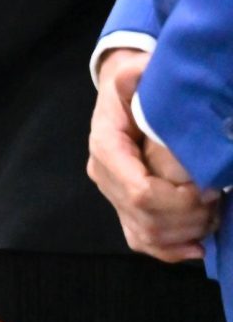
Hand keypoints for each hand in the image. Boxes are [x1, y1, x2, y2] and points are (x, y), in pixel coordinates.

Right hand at [88, 50, 220, 260]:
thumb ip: (134, 75)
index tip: (207, 186)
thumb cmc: (134, 86)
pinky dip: (171, 250)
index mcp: (106, 149)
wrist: (124, 96)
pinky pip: (142, 241)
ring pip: (146, 235)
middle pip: (146, 218)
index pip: (139, 193)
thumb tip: (138, 71)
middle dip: (189, 216)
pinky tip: (197, 247)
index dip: (178, 200)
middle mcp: (104, 176)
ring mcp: (113, 195)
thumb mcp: (135, 74)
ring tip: (212, 214)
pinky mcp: (124, 208)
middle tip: (217, 198)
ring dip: (186, 232)